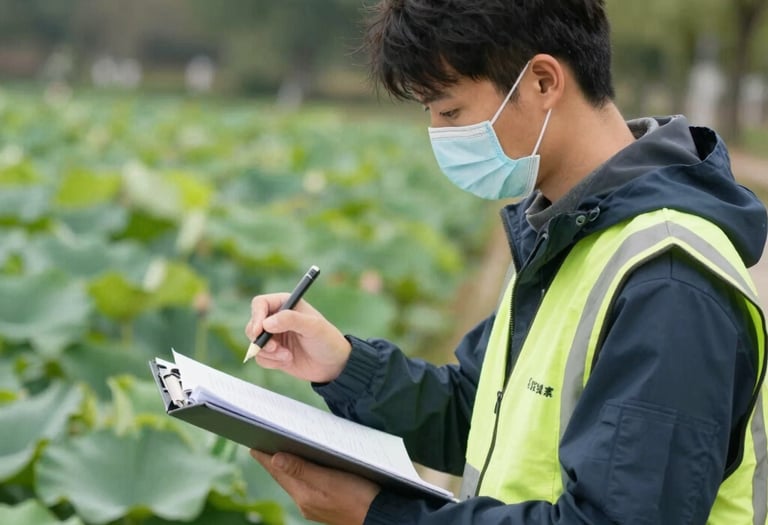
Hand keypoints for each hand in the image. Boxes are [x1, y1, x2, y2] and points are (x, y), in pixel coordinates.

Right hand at [245, 293, 351, 382]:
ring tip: (287, 356)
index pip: (260, 304)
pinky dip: (271, 361)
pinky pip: (261, 357)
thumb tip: (266, 323)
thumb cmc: (328, 341)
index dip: (256, 316)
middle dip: (260, 338)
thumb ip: (291, 320)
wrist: (334, 366)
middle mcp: (277, 319)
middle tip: (273, 347)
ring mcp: (274, 336)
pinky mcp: (274, 353)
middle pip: (253, 324)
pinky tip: (288, 360)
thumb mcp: (313, 327)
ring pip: (255, 343)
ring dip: (268, 352)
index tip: (259, 330)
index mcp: (286, 304)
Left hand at [252, 450, 378, 524]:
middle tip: (262, 444)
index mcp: (303, 495)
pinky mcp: (327, 505)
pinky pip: (307, 486)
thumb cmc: (358, 496)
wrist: (380, 516)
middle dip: (274, 461)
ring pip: (295, 482)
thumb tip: (274, 459)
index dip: (265, 457)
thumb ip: (302, 469)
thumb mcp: (329, 480)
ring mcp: (315, 506)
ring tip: (280, 453)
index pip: (278, 472)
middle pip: (284, 477)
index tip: (253, 444)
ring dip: (288, 467)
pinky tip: (305, 468)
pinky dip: (302, 474)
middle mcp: (305, 502)